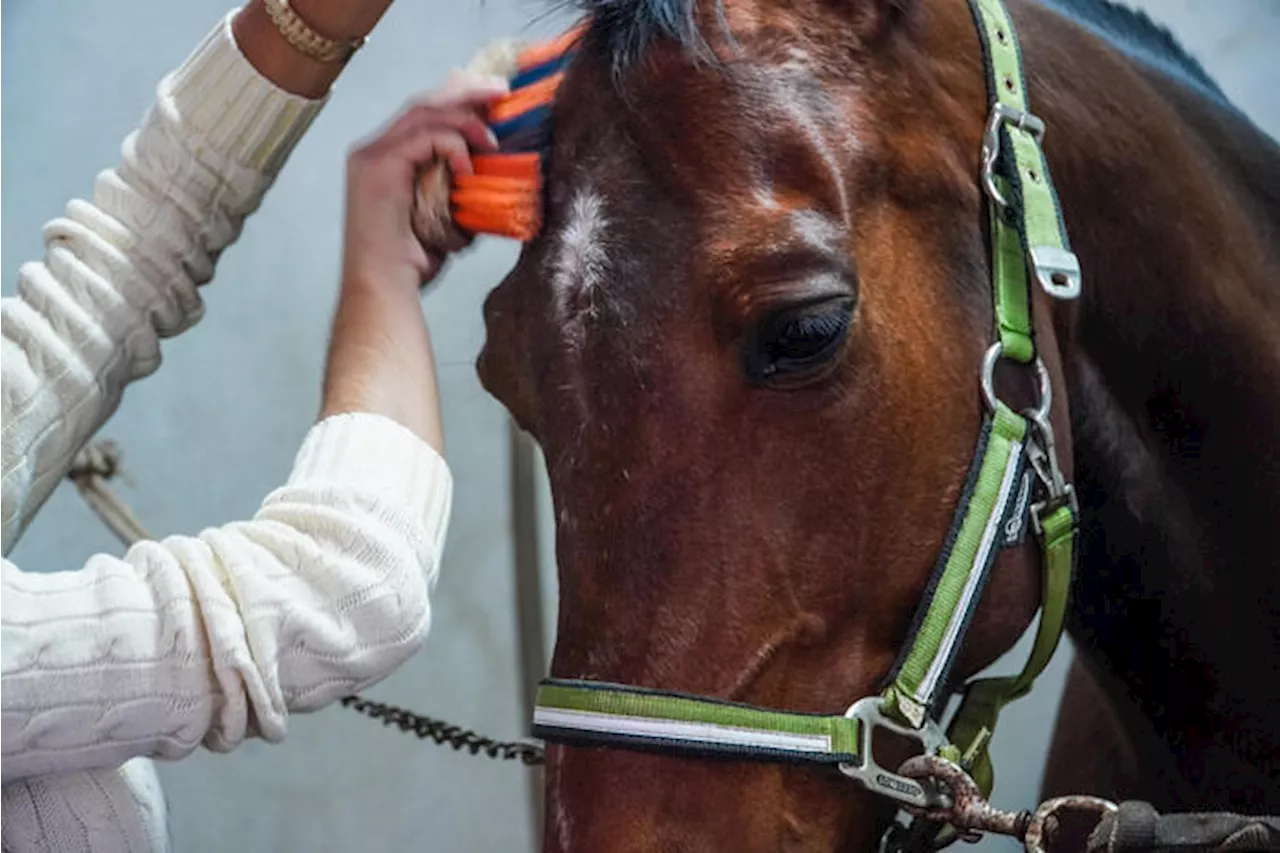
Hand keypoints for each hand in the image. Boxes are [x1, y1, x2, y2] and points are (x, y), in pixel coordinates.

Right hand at [340, 71, 508, 293]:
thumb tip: (494, 172)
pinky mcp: (379, 167)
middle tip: (501, 93)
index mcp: (385, 158)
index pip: (423, 114)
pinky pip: (424, 137)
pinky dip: (453, 146)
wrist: (384, 289)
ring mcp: (371, 156)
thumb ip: (458, 188)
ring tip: (493, 140)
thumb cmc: (411, 263)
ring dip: (465, 120)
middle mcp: (371, 150)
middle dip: (466, 93)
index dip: (459, 101)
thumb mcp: (444, 215)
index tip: (494, 101)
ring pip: (424, 113)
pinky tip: (470, 168)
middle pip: (424, 103)